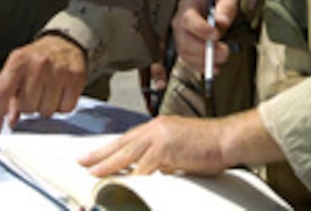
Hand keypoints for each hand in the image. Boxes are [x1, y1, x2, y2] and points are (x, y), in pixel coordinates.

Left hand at [0, 34, 87, 132]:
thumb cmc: (36, 59)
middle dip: (28, 105)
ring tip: (47, 91)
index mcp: (18, 60)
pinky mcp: (76, 78)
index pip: (2, 92)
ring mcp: (59, 70)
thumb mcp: (17, 69)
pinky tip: (59, 92)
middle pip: (27, 107)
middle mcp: (38, 64)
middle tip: (34, 92)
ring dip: (45, 107)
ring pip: (46, 111)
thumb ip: (10, 95)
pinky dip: (61, 106)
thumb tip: (10, 121)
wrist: (65, 42)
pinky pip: (65, 109)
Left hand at [80, 115, 228, 175]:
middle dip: (101, 154)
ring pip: (127, 153)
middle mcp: (156, 129)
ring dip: (109, 165)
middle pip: (122, 144)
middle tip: (83, 162)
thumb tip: (152, 170)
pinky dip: (132, 176)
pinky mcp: (167, 148)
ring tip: (94, 174)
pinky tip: (121, 183)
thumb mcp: (180, 149)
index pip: (128, 138)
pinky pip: (144, 166)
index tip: (96, 156)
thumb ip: (163, 158)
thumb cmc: (210, 145)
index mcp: (158, 127)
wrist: (227, 139)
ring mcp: (160, 137)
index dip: (111, 148)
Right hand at [172, 0, 237, 72]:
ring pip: (186, 53)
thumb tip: (222, 21)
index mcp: (187, 6)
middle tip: (225, 51)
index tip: (216, 35)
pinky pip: (189, 61)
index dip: (200, 29)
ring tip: (224, 57)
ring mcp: (180, 37)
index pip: (188, 19)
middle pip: (185, 40)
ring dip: (205, 60)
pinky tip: (216, 67)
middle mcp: (179, 22)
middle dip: (204, 49)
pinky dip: (201, 67)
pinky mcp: (185, 48)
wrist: (215, 5)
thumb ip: (226, 7)